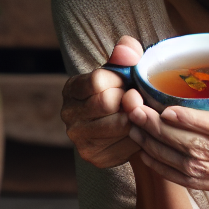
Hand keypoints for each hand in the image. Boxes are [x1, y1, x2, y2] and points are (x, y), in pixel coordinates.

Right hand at [61, 36, 148, 167]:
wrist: (125, 125)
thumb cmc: (123, 91)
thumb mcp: (122, 69)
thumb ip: (125, 54)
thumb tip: (128, 51)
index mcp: (72, 89)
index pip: (98, 81)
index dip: (121, 81)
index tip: (128, 83)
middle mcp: (68, 114)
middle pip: (108, 103)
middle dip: (131, 99)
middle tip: (138, 100)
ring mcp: (79, 138)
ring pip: (120, 124)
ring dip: (138, 118)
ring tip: (140, 113)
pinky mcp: (94, 157)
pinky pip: (127, 145)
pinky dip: (140, 136)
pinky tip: (138, 131)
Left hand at [127, 93, 208, 198]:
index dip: (192, 122)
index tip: (164, 109)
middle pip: (202, 151)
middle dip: (164, 133)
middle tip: (138, 113)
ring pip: (193, 169)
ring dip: (159, 151)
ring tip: (137, 131)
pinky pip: (196, 185)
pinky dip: (169, 171)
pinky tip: (150, 155)